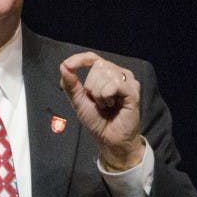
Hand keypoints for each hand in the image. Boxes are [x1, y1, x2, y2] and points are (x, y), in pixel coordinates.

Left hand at [60, 52, 143, 170]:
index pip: (91, 58)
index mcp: (104, 73)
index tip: (68, 66)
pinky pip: (114, 84)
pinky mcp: (133, 90)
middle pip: (97, 66)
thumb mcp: (78, 101)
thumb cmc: (97, 120)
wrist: (109, 138)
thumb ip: (70, 84)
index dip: (79, 59)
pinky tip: (113, 105)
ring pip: (105, 75)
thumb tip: (63, 66)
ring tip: (106, 105)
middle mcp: (117, 73)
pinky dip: (107, 96)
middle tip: (98, 102)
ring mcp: (127, 80)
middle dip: (91, 87)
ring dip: (99, 94)